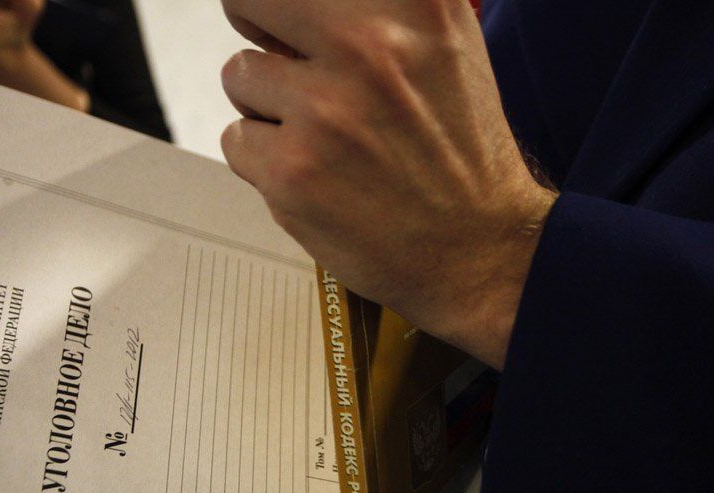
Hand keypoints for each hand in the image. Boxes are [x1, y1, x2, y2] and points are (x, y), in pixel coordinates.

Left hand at [219, 0, 557, 368]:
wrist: (476, 247)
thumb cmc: (456, 150)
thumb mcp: (441, 42)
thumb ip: (373, 9)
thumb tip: (289, 8)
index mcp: (412, 1)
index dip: (284, 3)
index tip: (292, 23)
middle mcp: (368, 44)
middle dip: (261, 32)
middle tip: (289, 69)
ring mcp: (325, 110)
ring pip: (239, 76)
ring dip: (268, 106)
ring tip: (323, 138)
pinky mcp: (291, 171)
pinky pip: (237, 140)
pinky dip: (265, 161)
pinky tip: (315, 177)